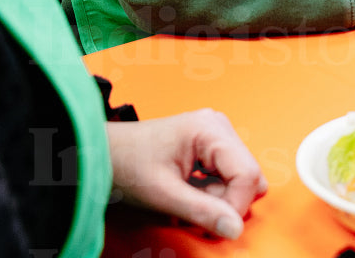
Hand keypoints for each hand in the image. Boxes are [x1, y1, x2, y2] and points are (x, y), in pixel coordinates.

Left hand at [107, 110, 266, 239]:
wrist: (104, 153)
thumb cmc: (127, 164)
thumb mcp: (163, 194)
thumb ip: (202, 211)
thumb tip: (235, 228)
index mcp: (210, 129)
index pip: (248, 175)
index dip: (235, 206)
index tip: (213, 224)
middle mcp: (218, 126)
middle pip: (249, 176)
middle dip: (227, 201)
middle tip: (194, 207)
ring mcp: (215, 135)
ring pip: (242, 178)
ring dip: (220, 198)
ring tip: (188, 197)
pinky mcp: (210, 147)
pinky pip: (229, 176)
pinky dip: (213, 191)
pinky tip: (189, 190)